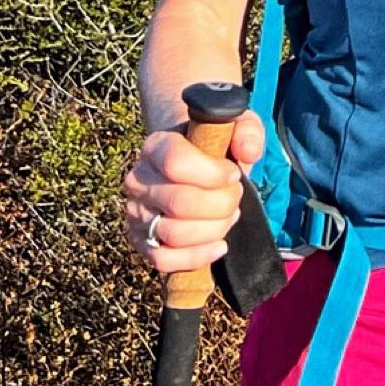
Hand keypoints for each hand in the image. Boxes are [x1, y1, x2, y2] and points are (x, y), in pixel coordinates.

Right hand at [120, 108, 265, 275]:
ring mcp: (136, 214)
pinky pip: (163, 260)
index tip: (234, 173)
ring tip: (229, 215)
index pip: (176, 162)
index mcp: (156, 146)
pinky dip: (196, 257)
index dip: (212, 173)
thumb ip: (247, 131)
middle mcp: (138, 180)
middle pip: (180, 202)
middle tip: (235, 195)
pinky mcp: (141, 241)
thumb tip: (249, 153)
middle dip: (221, 203)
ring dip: (214, 229)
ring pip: (175, 234)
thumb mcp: (235, 124)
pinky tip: (219, 246)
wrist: (188, 161)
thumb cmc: (213, 142)